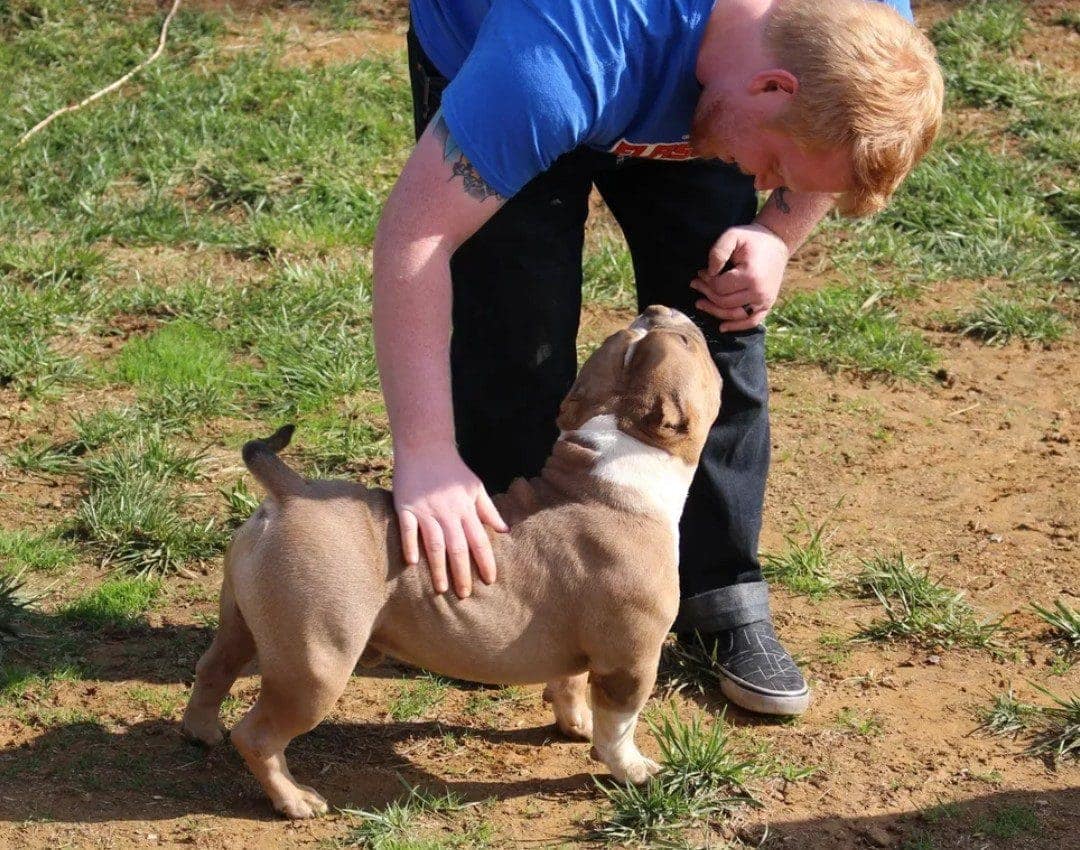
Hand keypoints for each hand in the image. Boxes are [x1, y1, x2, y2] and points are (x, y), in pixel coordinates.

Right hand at [392, 443, 508, 597]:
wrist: (425, 446)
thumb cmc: (452, 470)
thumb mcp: (475, 487)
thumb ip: (488, 510)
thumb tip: (504, 530)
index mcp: (466, 508)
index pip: (479, 540)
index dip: (485, 561)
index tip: (490, 580)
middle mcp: (447, 512)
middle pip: (458, 548)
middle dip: (463, 573)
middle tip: (465, 595)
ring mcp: (425, 510)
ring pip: (435, 543)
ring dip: (439, 567)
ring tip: (442, 588)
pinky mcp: (406, 506)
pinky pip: (408, 529)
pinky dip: (410, 545)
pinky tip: (412, 563)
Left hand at [689, 223, 789, 331]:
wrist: (777, 243)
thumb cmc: (752, 239)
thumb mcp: (733, 236)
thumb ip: (718, 251)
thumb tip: (709, 272)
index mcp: (751, 275)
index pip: (720, 287)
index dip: (706, 281)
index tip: (701, 273)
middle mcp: (759, 292)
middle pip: (724, 302)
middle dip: (706, 294)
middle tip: (696, 284)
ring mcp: (764, 301)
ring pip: (734, 314)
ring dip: (714, 311)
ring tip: (700, 304)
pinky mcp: (767, 305)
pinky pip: (751, 321)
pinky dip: (736, 326)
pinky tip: (722, 327)